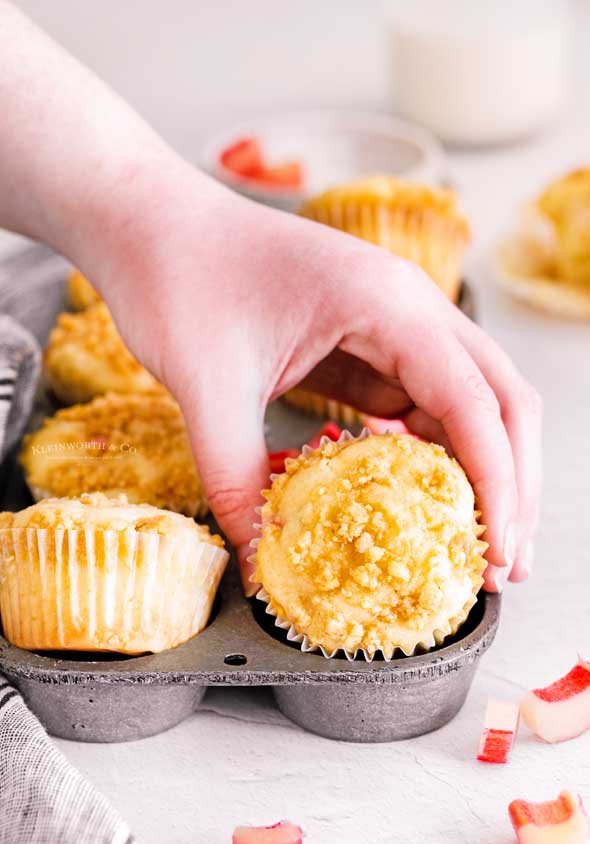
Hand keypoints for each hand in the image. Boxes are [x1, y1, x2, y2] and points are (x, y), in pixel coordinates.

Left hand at [83, 159, 541, 593]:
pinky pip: (419, 401)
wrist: (148, 223)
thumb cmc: (178, 279)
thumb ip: (238, 481)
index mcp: (388, 304)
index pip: (473, 402)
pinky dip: (431, 453)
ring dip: (479, 471)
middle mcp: (409, 307)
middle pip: (500, 399)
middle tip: (503, 565)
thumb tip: (265, 570)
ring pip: (468, 402)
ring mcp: (392, 322)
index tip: (495, 557)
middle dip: (512, 483)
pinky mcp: (367, 340)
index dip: (496, 484)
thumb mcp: (207, 386)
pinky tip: (419, 498)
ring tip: (474, 546)